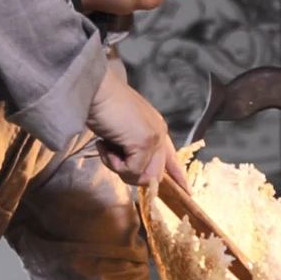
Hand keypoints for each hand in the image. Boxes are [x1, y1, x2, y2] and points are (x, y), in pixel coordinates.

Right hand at [87, 66, 187, 187]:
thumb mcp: (120, 130)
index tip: (186, 189)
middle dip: (130, 173)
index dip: (177, 174)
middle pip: (155, 174)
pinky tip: (105, 145)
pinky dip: (113, 163)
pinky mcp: (144, 143)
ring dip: (119, 168)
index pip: (172, 157)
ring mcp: (154, 138)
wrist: (94, 90)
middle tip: (111, 156)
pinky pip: (131, 171)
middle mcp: (159, 132)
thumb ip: (131, 147)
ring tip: (107, 147)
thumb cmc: (102, 106)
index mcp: (156, 127)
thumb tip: (132, 170)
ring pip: (143, 176)